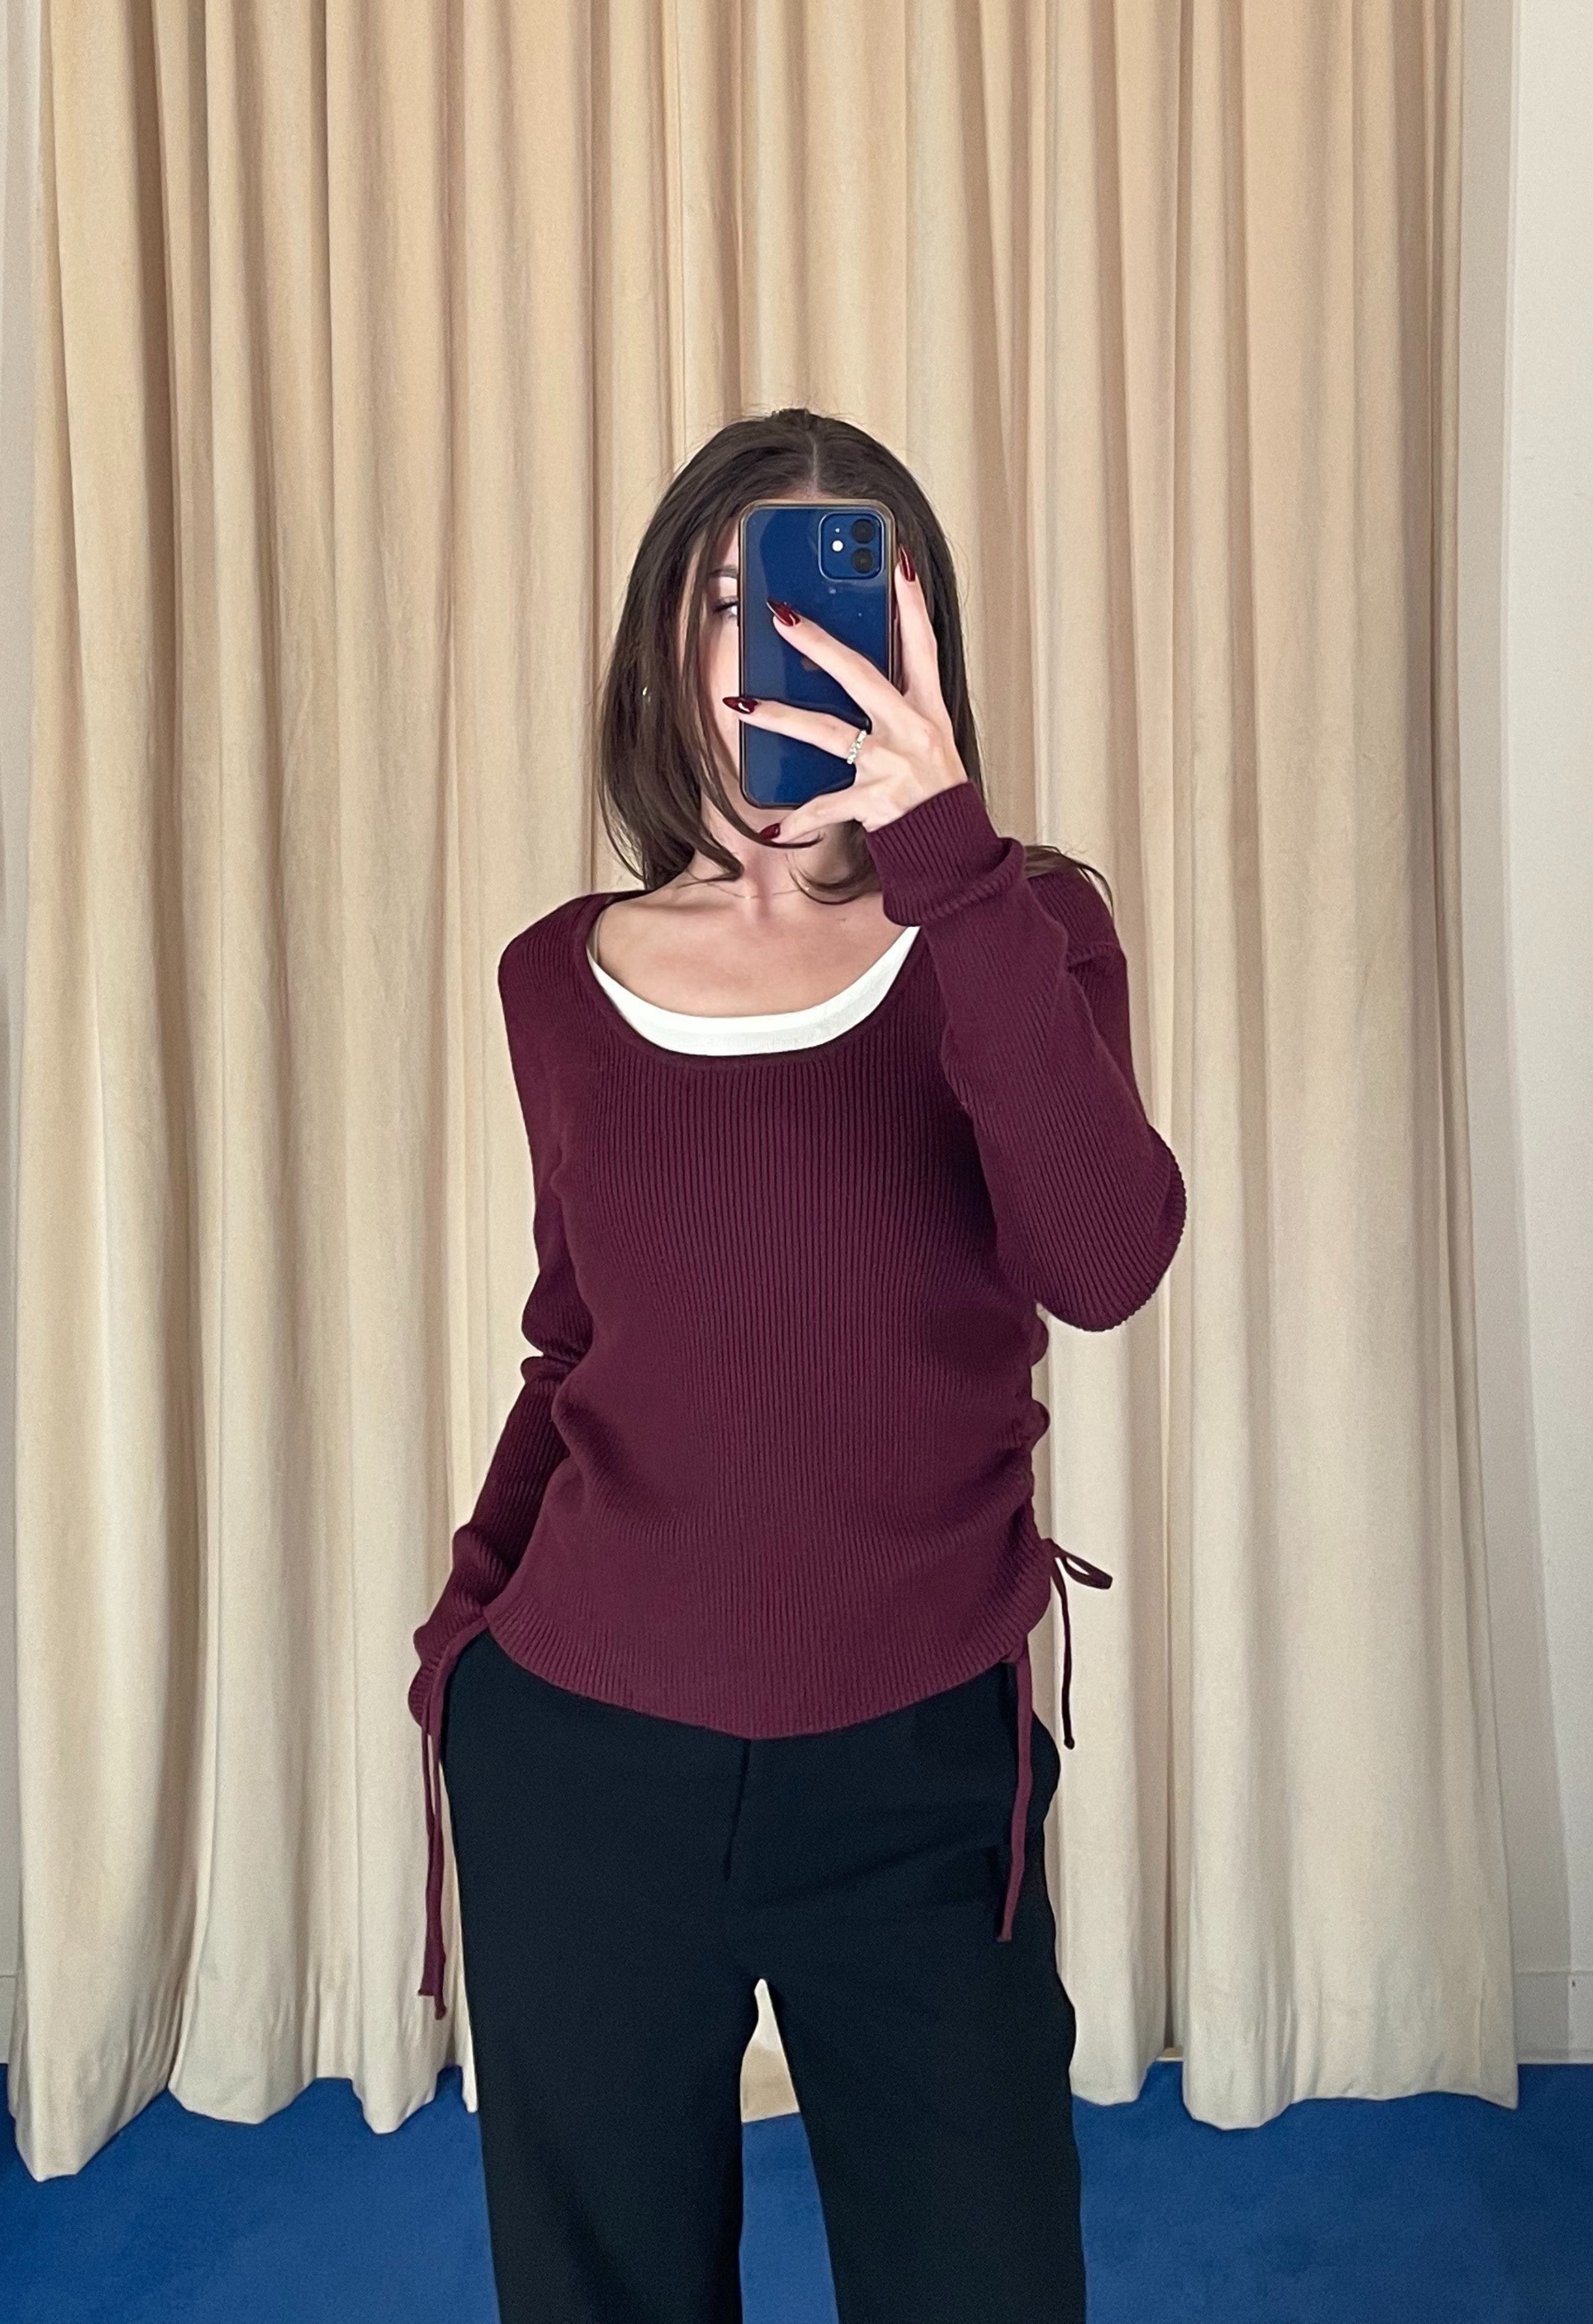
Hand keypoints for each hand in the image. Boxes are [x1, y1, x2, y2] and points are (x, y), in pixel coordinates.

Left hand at [722, 549, 968, 841]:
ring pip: (826, 733)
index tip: (899, 560)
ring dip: (779, 717)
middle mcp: (913, 729)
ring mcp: (893, 763)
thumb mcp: (930, 742)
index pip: (923, 645)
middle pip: (860, 674)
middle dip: (817, 642)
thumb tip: (850, 674)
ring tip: (741, 704)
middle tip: (780, 615)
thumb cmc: (936, 796)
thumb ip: (898, 708)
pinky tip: (772, 825)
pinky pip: (827, 806)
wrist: (957, 852)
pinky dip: (800, 818)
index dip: (912, 602)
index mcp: (929, 710)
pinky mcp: (877, 801)